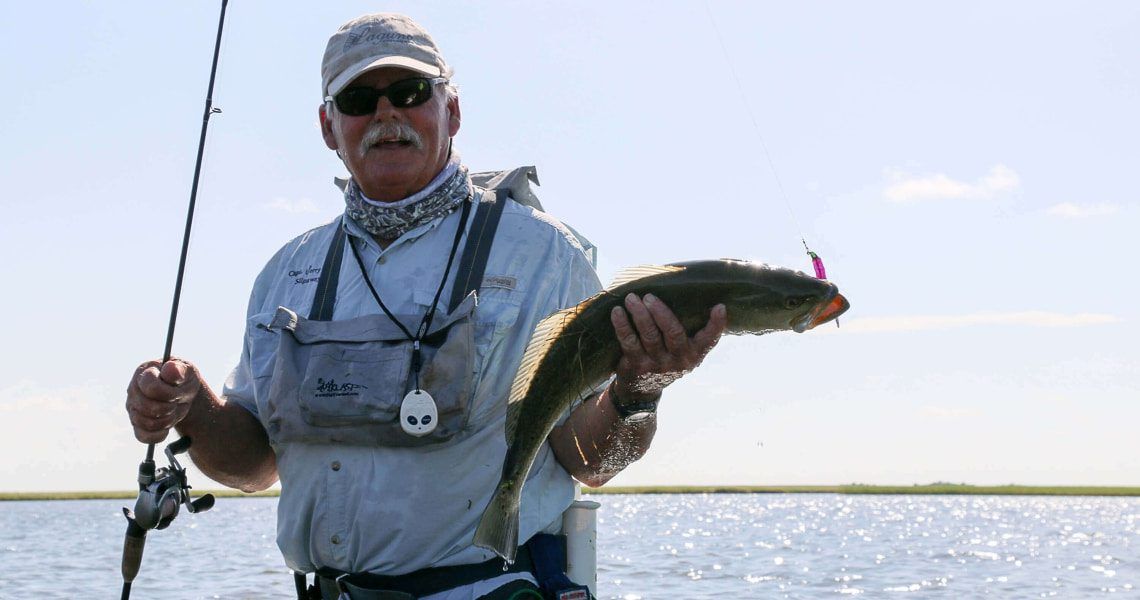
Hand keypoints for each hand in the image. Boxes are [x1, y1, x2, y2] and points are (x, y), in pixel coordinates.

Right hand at [125, 359, 201, 443]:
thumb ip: (179, 370)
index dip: (168, 393)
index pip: (151, 386)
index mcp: (144, 373)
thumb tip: (171, 368)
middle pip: (147, 407)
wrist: (182, 393)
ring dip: (166, 421)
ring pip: (145, 422)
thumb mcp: (186, 371)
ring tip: (173, 411)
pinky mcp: (136, 423)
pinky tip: (167, 428)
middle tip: (177, 401)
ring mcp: (133, 408)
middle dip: (168, 407)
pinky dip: (158, 435)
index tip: (177, 391)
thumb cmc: (182, 379)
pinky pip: (143, 436)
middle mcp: (134, 390)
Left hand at [609, 293, 726, 404]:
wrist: (642, 389)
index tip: (720, 307)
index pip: (709, 340)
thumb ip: (688, 329)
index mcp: (694, 353)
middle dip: (661, 313)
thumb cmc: (666, 356)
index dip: (716, 324)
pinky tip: (617, 312)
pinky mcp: (637, 365)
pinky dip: (622, 326)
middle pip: (673, 333)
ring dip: (639, 315)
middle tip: (649, 296)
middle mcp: (678, 360)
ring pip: (649, 336)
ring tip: (631, 298)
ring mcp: (657, 364)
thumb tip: (687, 291)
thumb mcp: (682, 349)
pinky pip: (629, 342)